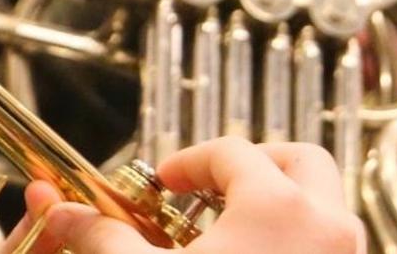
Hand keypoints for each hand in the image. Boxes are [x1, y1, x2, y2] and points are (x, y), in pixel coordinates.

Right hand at [12, 139, 364, 253]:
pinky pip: (328, 248)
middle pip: (300, 161)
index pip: (231, 152)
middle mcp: (326, 226)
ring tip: (225, 232)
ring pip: (324, 205)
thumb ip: (106, 239)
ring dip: (279, 202)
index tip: (162, 182)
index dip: (189, 161)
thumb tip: (67, 215)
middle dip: (254, 165)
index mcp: (277, 206)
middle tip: (208, 189)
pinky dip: (295, 242)